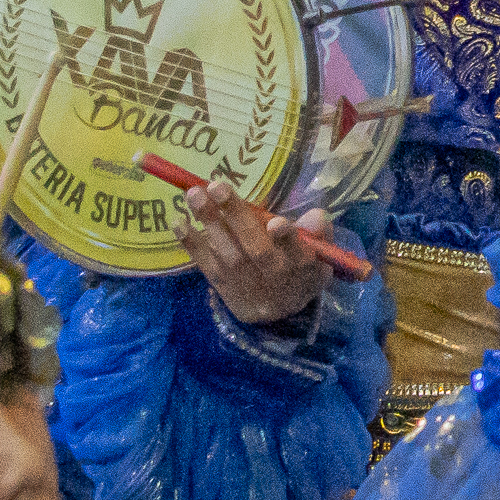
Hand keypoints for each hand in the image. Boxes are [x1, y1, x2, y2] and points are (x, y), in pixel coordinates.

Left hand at [180, 184, 336, 331]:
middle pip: (257, 251)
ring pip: (229, 256)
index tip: (276, 223)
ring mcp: (247, 287)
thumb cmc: (301, 269)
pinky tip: (178, 222)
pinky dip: (192, 245)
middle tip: (217, 186)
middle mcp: (275, 280)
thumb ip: (318, 233)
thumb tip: (316, 215)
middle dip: (238, 218)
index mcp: (305, 269)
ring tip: (194, 194)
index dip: (288, 240)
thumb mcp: (320, 253)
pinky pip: (207, 267)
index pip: (299, 255)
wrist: (280, 313)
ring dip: (210, 223)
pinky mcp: (225, 290)